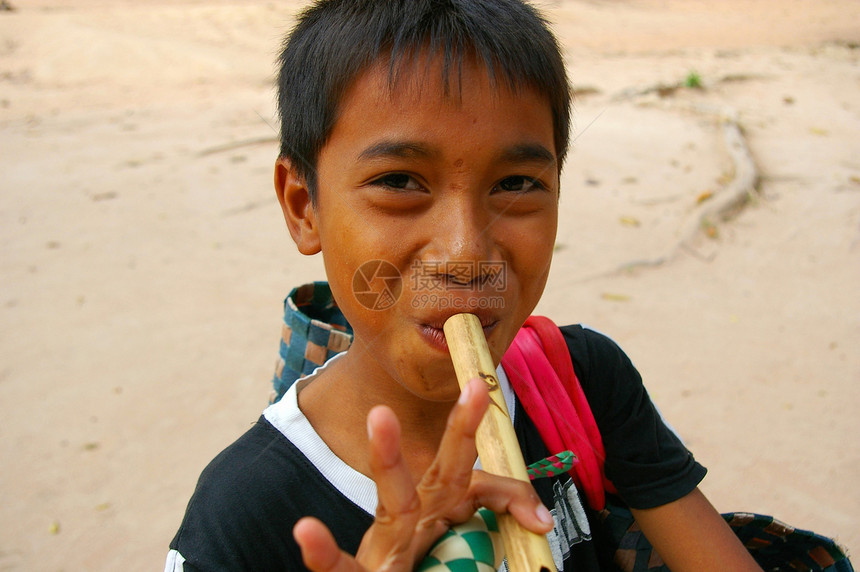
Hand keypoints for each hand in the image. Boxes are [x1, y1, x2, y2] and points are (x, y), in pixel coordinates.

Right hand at [293, 379, 553, 570]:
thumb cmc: (429, 571)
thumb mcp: (468, 550)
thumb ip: (496, 530)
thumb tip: (543, 525)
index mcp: (443, 516)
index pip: (479, 488)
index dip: (510, 495)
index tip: (541, 521)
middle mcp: (415, 521)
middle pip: (444, 474)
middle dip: (460, 431)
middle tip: (477, 387)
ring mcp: (385, 545)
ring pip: (391, 500)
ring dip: (386, 457)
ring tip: (380, 415)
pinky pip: (337, 567)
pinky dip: (322, 550)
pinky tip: (307, 531)